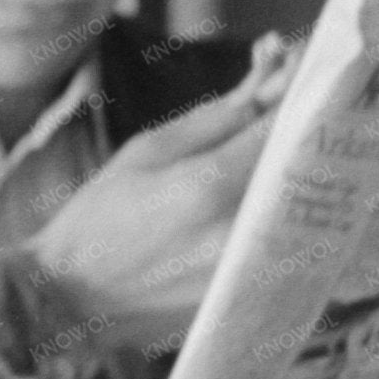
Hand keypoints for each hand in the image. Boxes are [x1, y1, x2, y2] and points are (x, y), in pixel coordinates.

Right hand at [20, 82, 282, 355]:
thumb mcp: (145, 151)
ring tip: (281, 159)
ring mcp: (253, 269)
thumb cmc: (98, 219)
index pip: (283, 128)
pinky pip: (290, 246)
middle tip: (294, 116)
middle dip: (303, 135)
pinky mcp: (254, 296)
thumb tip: (268, 90)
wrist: (73, 302)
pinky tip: (271, 205)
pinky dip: (289, 218)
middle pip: (306, 168)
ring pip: (305, 208)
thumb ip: (215, 120)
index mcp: (210, 184)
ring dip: (302, 177)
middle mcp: (242, 229)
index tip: (304, 76)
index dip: (299, 96)